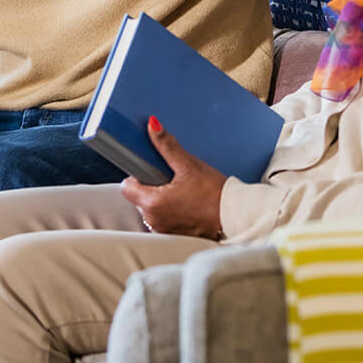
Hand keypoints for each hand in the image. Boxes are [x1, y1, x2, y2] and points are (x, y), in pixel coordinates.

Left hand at [120, 116, 225, 238]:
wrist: (235, 218)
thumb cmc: (215, 195)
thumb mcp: (190, 166)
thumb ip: (167, 146)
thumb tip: (152, 127)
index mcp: (152, 203)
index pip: (127, 187)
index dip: (137, 175)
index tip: (151, 170)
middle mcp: (153, 220)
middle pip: (140, 197)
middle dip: (152, 186)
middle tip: (173, 179)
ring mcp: (163, 230)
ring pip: (152, 209)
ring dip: (162, 199)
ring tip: (183, 192)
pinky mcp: (174, 235)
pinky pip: (165, 219)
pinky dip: (172, 211)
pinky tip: (188, 204)